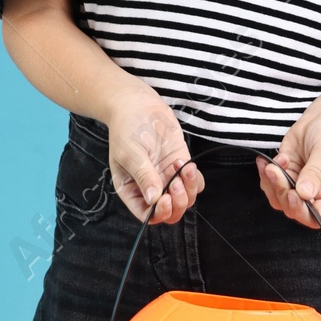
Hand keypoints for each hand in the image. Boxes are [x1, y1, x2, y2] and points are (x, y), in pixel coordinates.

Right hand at [107, 92, 203, 224]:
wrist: (137, 105)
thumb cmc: (126, 128)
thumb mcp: (130, 154)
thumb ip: (143, 177)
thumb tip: (154, 200)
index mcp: (131, 190)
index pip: (147, 215)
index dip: (159, 213)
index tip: (165, 198)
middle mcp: (150, 188)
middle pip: (170, 212)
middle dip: (177, 203)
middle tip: (175, 184)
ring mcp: (167, 178)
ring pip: (185, 200)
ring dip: (188, 190)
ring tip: (181, 169)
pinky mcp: (180, 166)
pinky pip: (195, 183)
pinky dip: (195, 179)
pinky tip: (185, 163)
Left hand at [256, 106, 320, 229]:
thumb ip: (315, 173)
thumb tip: (304, 193)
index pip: (317, 218)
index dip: (303, 212)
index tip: (294, 195)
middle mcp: (316, 194)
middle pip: (294, 209)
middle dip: (282, 192)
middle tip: (276, 171)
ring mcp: (299, 185)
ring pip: (279, 199)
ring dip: (271, 183)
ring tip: (271, 164)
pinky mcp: (286, 174)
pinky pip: (270, 183)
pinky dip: (265, 174)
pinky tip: (267, 160)